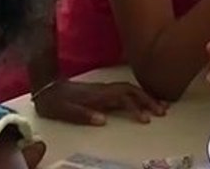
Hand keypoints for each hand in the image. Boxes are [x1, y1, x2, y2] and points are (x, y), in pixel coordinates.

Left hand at [32, 79, 166, 125]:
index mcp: (98, 95)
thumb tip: (104, 120)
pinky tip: (144, 101)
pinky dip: (138, 96)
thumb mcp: (65, 111)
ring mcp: (105, 90)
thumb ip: (83, 115)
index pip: (124, 98)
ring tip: (161, 106)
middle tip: (163, 111)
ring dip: (146, 96)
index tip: (147, 118)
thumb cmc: (55, 101)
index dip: (137, 106)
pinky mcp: (103, 92)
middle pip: (132, 91)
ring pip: (130, 90)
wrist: (47, 88)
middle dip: (149, 100)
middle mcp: (105, 90)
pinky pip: (125, 92)